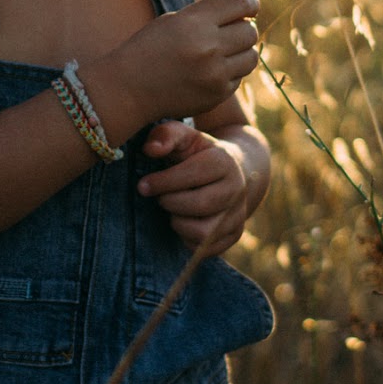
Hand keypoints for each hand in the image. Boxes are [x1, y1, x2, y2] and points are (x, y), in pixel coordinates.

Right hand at [114, 0, 259, 121]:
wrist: (129, 88)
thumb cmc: (149, 49)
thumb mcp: (173, 21)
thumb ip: (207, 15)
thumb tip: (244, 15)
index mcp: (195, 21)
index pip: (241, 4)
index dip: (251, 3)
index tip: (251, 7)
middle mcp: (208, 46)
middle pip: (250, 31)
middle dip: (243, 29)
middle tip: (230, 33)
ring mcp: (214, 73)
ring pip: (252, 56)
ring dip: (242, 52)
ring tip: (224, 53)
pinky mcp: (217, 94)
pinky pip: (239, 78)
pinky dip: (230, 73)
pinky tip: (211, 72)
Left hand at [138, 121, 251, 253]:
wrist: (231, 171)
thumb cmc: (198, 153)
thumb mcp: (183, 137)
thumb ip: (165, 135)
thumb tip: (150, 149)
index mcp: (224, 161)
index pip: (193, 175)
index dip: (163, 182)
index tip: (143, 185)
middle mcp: (237, 188)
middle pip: (200, 205)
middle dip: (170, 202)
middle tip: (159, 198)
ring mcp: (239, 213)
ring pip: (203, 232)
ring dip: (178, 223)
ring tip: (172, 210)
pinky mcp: (235, 234)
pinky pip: (205, 248)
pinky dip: (187, 238)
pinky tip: (183, 220)